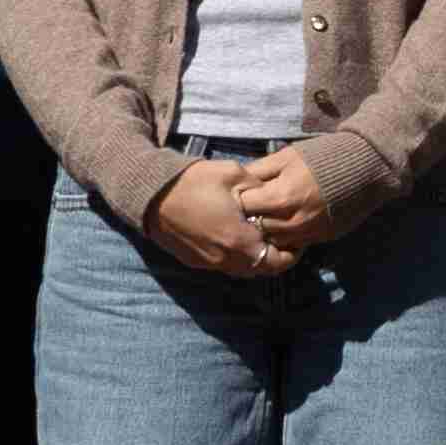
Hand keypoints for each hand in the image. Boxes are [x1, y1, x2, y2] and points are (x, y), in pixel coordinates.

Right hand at [149, 161, 280, 273]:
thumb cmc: (193, 181)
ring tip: (258, 237)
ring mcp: (207, 263)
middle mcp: (224, 259)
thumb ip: (260, 188)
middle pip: (260, 270)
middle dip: (274, 257)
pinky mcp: (193, 261)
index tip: (296, 241)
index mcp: (238, 241)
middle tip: (280, 239)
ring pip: (241, 269)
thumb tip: (274, 195)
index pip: (276, 262)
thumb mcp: (234, 174)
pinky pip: (223, 265)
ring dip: (254, 258)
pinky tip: (234, 236)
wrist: (149, 193)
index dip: (291, 254)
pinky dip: (234, 256)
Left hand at [228, 148, 342, 254]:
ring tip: (266, 218)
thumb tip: (237, 181)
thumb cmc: (323, 156)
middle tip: (249, 208)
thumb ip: (259, 170)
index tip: (238, 194)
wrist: (365, 167)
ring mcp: (307, 232)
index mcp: (280, 197)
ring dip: (266, 231)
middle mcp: (292, 221)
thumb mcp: (287, 156)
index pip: (244, 207)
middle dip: (249, 219)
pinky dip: (285, 237)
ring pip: (273, 241)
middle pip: (256, 228)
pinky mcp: (320, 238)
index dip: (238, 199)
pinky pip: (293, 245)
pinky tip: (285, 224)